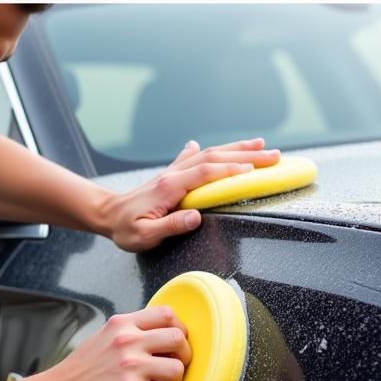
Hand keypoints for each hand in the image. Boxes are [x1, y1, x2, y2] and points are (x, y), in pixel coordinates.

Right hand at [42, 305, 191, 380]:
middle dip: (183, 354)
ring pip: (176, 369)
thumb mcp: (104, 336)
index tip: (177, 341)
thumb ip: (130, 332)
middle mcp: (128, 341)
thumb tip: (158, 335)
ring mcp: (130, 366)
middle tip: (175, 365)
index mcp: (122, 324)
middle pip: (178, 338)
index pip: (166, 313)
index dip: (179, 328)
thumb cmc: (82, 370)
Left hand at [105, 138, 279, 252]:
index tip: (253, 169)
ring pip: (208, 154)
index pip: (206, 173)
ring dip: (235, 148)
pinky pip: (193, 158)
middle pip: (214, 158)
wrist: (106, 214)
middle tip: (274, 154)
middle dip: (246, 154)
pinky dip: (207, 152)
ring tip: (259, 145)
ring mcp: (173, 172)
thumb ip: (170, 226)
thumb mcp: (145, 235)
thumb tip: (196, 218)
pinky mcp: (171, 175)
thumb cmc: (125, 228)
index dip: (229, 170)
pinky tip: (207, 146)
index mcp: (171, 186)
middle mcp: (174, 174)